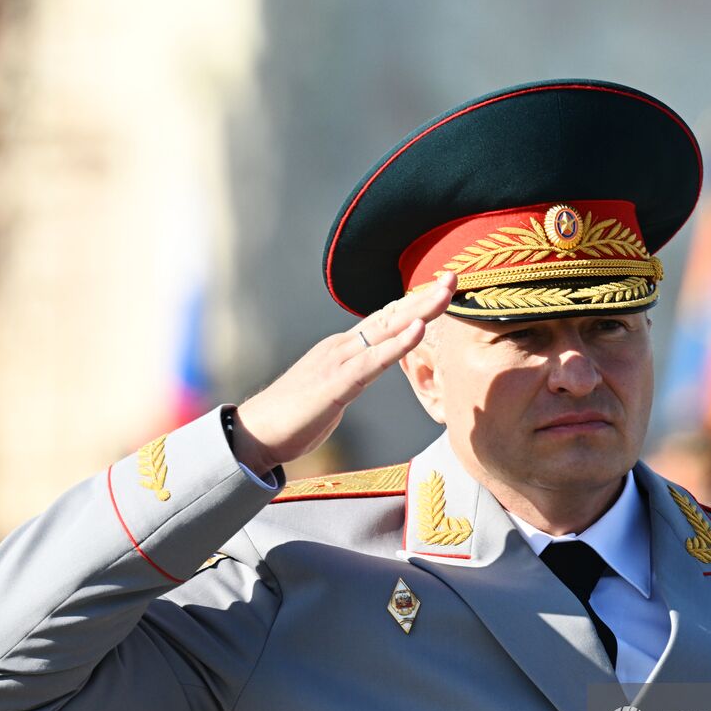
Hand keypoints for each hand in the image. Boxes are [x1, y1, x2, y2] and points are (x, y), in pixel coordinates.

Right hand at [232, 272, 455, 475]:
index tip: (441, 288)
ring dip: (420, 309)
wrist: (255, 434)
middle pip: (391, 315)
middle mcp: (342, 346)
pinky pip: (373, 360)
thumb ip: (354, 376)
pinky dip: (399, 342)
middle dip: (424, 296)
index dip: (414, 303)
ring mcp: (338, 361)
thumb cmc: (294, 417)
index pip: (385, 319)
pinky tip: (420, 328)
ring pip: (387, 329)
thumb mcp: (334, 390)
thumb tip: (370, 370)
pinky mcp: (336, 383)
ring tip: (446, 291)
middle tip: (455, 276)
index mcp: (343, 348)